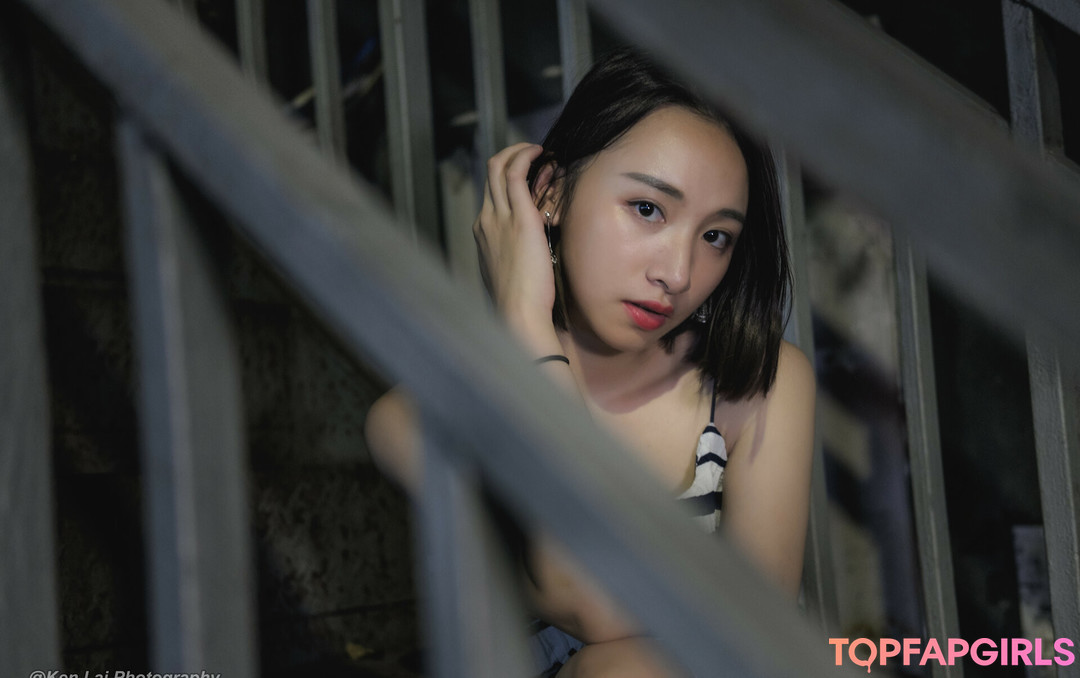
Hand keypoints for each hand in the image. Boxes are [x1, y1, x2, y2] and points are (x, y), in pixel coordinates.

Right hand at [473, 143, 555, 334]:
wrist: (518, 314)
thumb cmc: (519, 303)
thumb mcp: (512, 274)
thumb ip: (516, 256)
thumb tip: (531, 252)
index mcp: (483, 233)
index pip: (491, 194)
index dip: (509, 178)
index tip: (530, 175)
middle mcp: (486, 220)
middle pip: (490, 173)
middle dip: (511, 156)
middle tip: (533, 152)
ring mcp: (499, 217)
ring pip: (499, 167)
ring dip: (519, 152)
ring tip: (538, 149)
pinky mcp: (519, 217)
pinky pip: (515, 173)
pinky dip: (525, 157)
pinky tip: (540, 152)